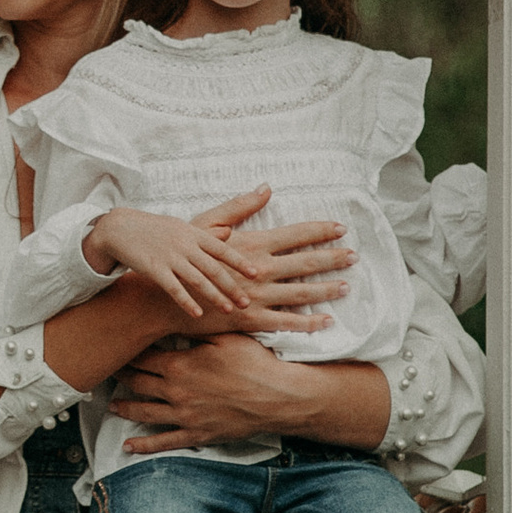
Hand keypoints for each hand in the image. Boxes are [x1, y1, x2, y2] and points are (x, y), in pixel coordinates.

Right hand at [83, 207, 263, 319]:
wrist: (118, 228)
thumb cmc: (154, 229)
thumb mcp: (182, 226)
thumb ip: (206, 232)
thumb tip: (231, 233)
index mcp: (194, 233)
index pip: (223, 248)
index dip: (240, 262)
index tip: (257, 273)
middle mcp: (184, 244)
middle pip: (214, 268)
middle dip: (232, 286)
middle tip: (247, 302)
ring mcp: (169, 257)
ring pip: (197, 279)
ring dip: (214, 296)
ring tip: (228, 310)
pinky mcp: (153, 269)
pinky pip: (174, 288)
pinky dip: (187, 301)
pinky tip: (197, 313)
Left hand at [114, 333, 324, 451]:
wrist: (280, 398)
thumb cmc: (257, 364)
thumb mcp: (226, 338)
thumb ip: (199, 331)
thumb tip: (180, 318)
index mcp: (181, 365)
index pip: (144, 357)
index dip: (128, 352)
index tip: (116, 347)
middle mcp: (176, 391)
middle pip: (138, 382)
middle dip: (120, 376)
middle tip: (106, 371)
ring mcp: (184, 416)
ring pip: (144, 411)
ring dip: (124, 407)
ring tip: (110, 404)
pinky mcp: (197, 435)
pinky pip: (164, 442)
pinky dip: (144, 445)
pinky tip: (128, 446)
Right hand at [182, 188, 353, 336]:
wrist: (156, 286)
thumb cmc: (179, 249)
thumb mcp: (207, 222)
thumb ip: (240, 207)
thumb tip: (266, 188)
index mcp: (250, 243)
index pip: (294, 234)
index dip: (320, 231)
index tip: (341, 229)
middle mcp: (255, 268)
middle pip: (303, 263)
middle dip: (332, 260)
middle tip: (354, 258)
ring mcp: (252, 294)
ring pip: (297, 294)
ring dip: (324, 292)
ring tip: (344, 290)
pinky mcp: (247, 317)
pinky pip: (281, 322)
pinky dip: (304, 324)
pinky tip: (322, 323)